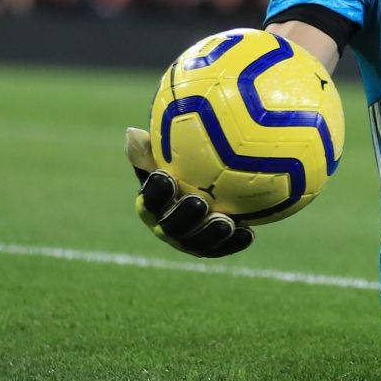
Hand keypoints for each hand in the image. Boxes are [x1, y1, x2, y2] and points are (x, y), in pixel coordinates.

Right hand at [123, 128, 254, 257]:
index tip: (166, 176)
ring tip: (225, 221)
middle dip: (182, 216)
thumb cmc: (182, 163)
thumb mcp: (167, 154)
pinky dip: (234, 242)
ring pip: (196, 242)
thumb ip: (152, 147)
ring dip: (210, 234)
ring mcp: (188, 240)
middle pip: (170, 227)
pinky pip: (221, 248)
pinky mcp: (211, 247)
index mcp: (151, 204)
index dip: (155, 191)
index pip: (148, 199)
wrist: (208, 183)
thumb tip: (132, 132)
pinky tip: (248, 233)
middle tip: (199, 202)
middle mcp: (165, 226)